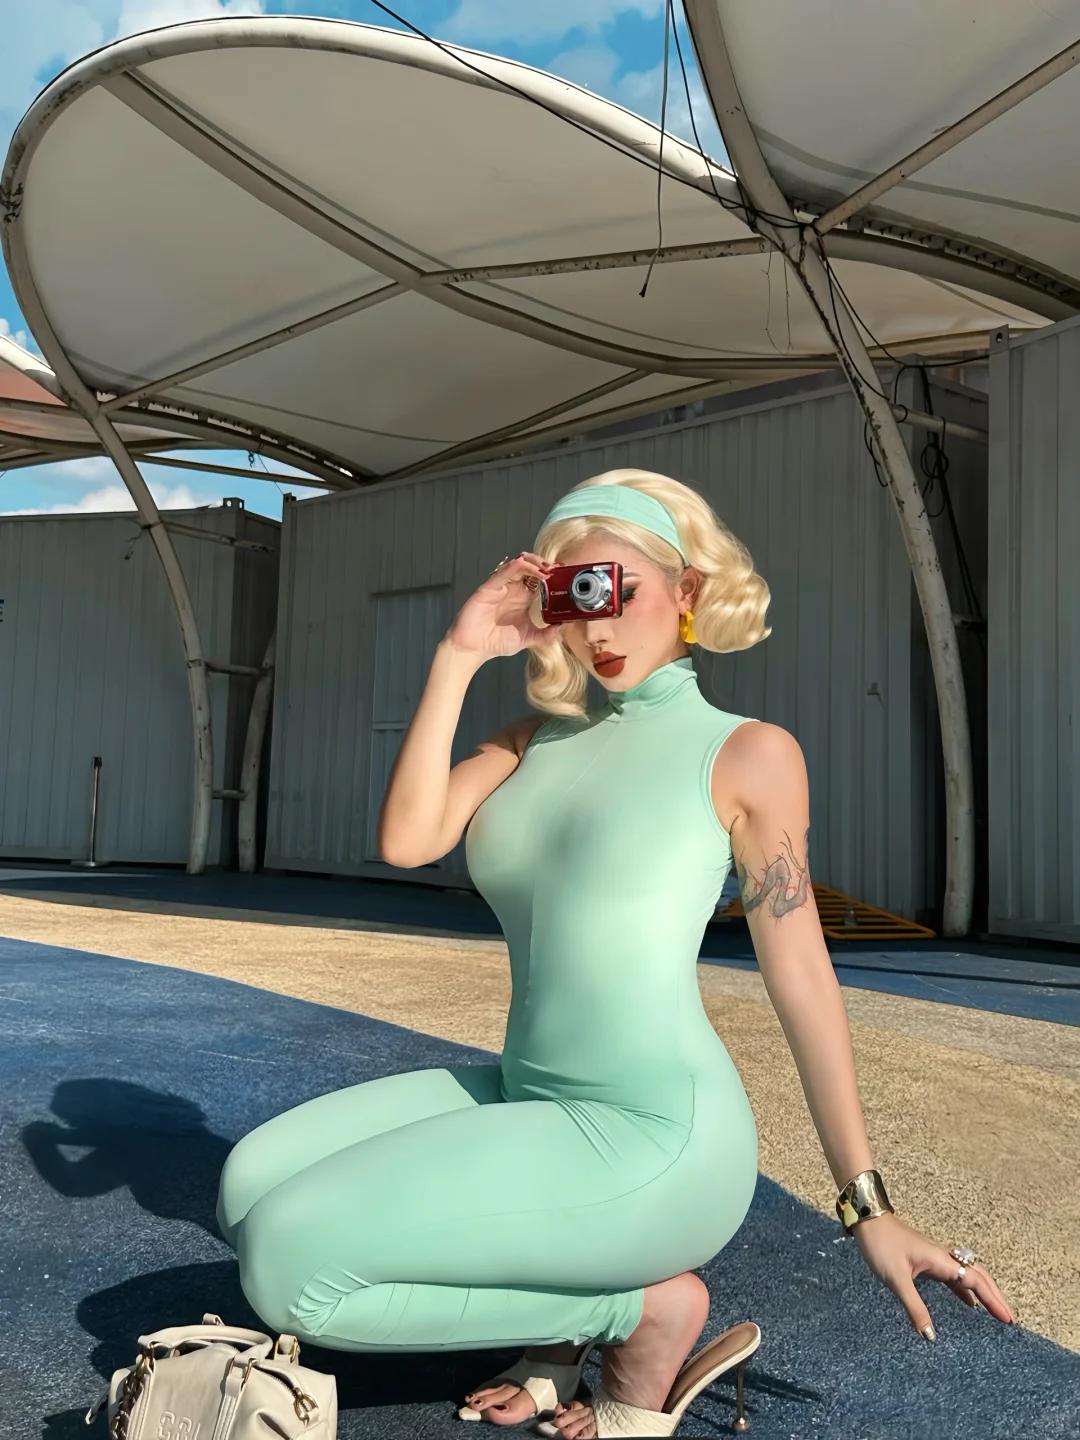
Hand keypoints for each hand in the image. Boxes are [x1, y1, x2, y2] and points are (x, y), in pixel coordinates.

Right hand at [444, 552, 562, 659]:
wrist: (473, 649)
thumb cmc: (495, 642)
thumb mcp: (528, 638)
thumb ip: (546, 635)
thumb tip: (563, 627)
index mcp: (523, 598)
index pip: (538, 578)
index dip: (550, 573)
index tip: (562, 572)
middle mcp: (512, 589)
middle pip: (529, 567)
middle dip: (543, 564)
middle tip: (555, 568)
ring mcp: (501, 587)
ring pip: (517, 565)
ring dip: (532, 563)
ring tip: (545, 568)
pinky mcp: (488, 589)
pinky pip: (502, 573)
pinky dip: (513, 566)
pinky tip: (523, 564)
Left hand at [850, 1212, 1015, 1337]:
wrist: (868, 1218)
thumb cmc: (881, 1245)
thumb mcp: (896, 1279)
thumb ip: (914, 1307)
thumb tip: (930, 1336)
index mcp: (941, 1260)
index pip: (975, 1282)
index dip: (993, 1301)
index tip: (1009, 1320)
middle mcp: (943, 1257)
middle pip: (979, 1276)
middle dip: (996, 1297)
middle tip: (1010, 1319)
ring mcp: (936, 1258)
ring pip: (968, 1275)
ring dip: (984, 1292)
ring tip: (997, 1313)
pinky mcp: (928, 1260)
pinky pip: (954, 1276)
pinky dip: (966, 1290)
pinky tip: (969, 1304)